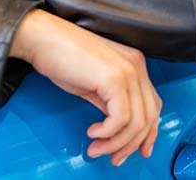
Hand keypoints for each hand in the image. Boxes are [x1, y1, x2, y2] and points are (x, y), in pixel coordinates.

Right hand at [10, 9, 160, 165]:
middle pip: (149, 117)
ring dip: (116, 143)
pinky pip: (121, 118)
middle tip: (113, 157)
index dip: (148, 133)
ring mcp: (128, 71)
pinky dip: (108, 133)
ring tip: (96, 147)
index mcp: (133, 64)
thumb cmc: (60, 55)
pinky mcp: (114, 78)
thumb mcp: (92, 82)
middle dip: (131, 144)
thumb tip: (115, 126)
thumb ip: (110, 101)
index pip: (153, 105)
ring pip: (136, 122)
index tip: (137, 150)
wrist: (42, 38)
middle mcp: (136, 66)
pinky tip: (93, 132)